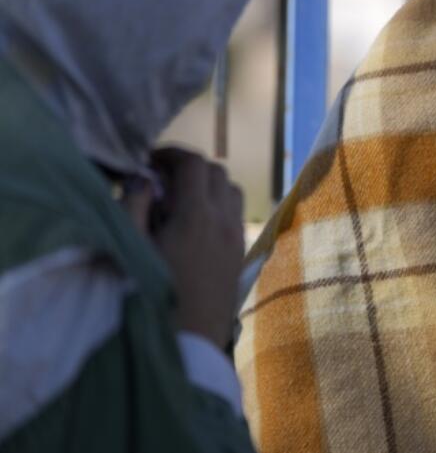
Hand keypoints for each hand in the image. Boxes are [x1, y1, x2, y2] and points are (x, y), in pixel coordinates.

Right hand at [148, 147, 245, 350]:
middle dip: (188, 167)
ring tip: (177, 201)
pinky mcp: (240, 256)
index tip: (148, 160)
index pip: (194, 163)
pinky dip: (218, 206)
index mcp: (196, 215)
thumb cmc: (148, 298)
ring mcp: (236, 238)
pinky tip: (192, 226)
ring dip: (207, 186)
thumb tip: (142, 178)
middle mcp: (224, 221)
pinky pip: (235, 215)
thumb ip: (133, 205)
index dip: (171, 153)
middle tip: (159, 180)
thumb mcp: (129, 248)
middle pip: (217, 172)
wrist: (186, 347)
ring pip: (231, 192)